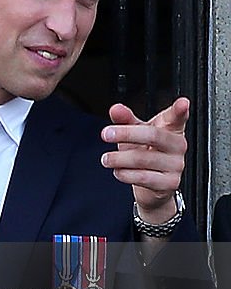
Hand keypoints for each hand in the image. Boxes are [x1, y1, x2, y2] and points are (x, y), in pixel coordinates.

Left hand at [101, 97, 188, 222]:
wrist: (152, 185)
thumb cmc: (145, 153)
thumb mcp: (135, 133)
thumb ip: (125, 120)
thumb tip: (115, 109)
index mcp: (171, 129)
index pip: (177, 117)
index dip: (180, 110)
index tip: (183, 103)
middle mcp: (177, 146)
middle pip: (153, 135)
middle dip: (126, 134)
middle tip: (105, 134)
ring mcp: (176, 165)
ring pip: (144, 158)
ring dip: (119, 158)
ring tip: (106, 159)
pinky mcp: (170, 183)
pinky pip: (143, 177)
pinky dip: (125, 174)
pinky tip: (118, 171)